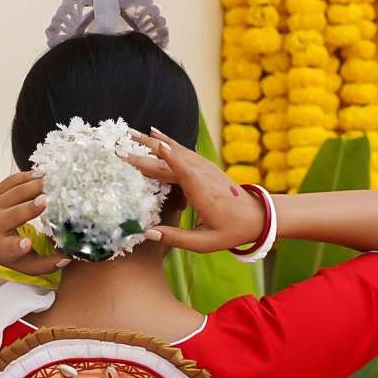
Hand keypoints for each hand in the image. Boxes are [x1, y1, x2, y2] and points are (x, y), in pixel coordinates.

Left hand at [0, 172, 70, 272]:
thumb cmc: (4, 250)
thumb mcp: (22, 264)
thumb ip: (44, 265)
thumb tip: (66, 259)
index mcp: (2, 246)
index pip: (10, 247)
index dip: (19, 245)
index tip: (28, 242)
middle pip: (13, 215)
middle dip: (28, 208)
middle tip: (46, 201)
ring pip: (14, 193)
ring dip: (32, 187)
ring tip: (50, 183)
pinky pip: (11, 181)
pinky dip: (25, 177)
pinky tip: (41, 175)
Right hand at [124, 129, 266, 252]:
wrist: (257, 215)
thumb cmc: (231, 231)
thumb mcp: (204, 243)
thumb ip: (176, 238)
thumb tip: (147, 233)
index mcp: (204, 194)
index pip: (184, 173)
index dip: (168, 158)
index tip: (152, 146)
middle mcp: (203, 175)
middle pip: (172, 160)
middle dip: (146, 152)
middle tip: (121, 147)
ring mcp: (204, 167)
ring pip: (176, 151)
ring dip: (152, 142)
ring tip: (130, 134)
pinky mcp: (204, 165)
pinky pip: (183, 151)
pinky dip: (166, 142)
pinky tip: (154, 133)